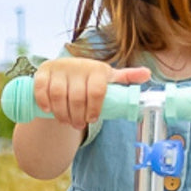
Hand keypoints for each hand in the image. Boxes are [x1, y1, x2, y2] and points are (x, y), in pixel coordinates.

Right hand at [33, 57, 150, 129]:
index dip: (94, 108)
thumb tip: (148, 74)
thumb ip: (126, 78)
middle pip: (77, 97)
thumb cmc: (91, 79)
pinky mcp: (43, 71)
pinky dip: (44, 101)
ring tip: (66, 122)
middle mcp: (78, 65)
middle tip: (78, 125)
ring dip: (62, 113)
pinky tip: (48, 111)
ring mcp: (59, 68)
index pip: (97, 91)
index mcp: (97, 69)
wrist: (65, 72)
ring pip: (59, 95)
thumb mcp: (108, 78)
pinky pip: (41, 88)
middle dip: (78, 116)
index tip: (92, 119)